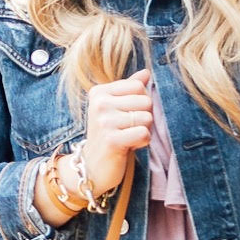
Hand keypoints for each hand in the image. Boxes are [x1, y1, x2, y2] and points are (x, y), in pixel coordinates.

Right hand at [82, 70, 152, 194]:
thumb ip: (130, 88)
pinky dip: (142, 142)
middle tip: (127, 129)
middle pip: (146, 101)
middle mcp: (99, 104)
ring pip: (147, 118)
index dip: (141, 102)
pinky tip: (129, 146)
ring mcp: (104, 122)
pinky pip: (144, 134)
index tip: (126, 115)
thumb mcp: (116, 108)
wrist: (92, 166)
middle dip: (144, 117)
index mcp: (99, 92)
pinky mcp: (112, 140)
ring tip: (127, 137)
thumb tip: (147, 72)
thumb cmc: (108, 134)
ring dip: (143, 131)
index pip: (138, 86)